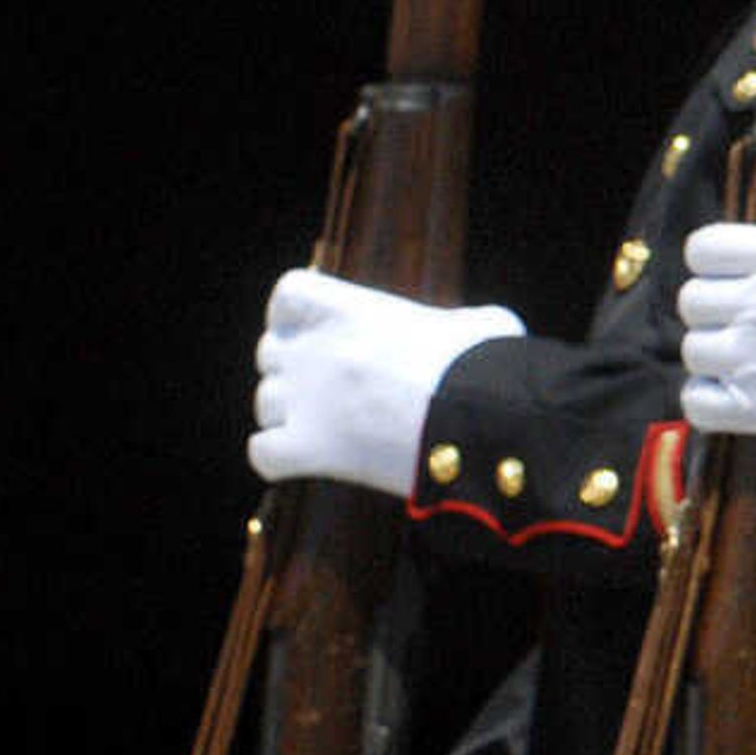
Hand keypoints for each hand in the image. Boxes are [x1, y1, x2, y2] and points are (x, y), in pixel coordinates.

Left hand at [248, 270, 522, 495]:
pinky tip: (308, 461)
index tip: (317, 331)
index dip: (296, 314)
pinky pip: (263, 453)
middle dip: (295, 369)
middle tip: (333, 390)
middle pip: (270, 352)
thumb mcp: (483, 324)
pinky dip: (278, 458)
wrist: (489, 422)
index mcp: (357, 313)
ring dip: (289, 415)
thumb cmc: (492, 370)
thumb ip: (458, 322)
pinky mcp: (311, 449)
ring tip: (330, 429)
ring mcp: (310, 401)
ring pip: (266, 403)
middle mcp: (322, 351)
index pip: (291, 293)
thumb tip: (472, 333)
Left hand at [677, 225, 755, 442]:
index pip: (703, 249)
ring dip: (717, 358)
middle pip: (692, 301)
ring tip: (751, 365)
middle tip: (749, 325)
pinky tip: (738, 398)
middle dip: (716, 313)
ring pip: (694, 351)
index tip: (737, 278)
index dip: (716, 264)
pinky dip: (710, 401)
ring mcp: (750, 354)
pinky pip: (697, 402)